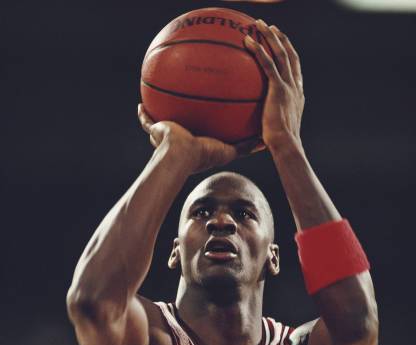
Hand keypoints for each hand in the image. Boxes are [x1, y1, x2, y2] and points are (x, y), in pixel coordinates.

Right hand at [138, 105, 262, 173]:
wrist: (181, 157)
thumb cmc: (203, 155)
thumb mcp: (228, 151)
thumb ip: (244, 146)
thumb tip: (264, 142)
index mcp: (196, 143)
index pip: (200, 129)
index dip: (203, 122)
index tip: (207, 113)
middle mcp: (180, 138)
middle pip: (180, 122)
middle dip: (180, 113)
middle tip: (184, 100)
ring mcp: (166, 135)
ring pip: (161, 119)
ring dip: (160, 109)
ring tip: (159, 96)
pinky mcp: (156, 131)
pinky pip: (146, 121)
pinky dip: (143, 115)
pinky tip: (140, 104)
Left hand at [245, 21, 304, 151]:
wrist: (287, 145)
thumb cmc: (281, 145)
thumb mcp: (277, 131)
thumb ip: (270, 123)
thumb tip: (257, 134)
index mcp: (297, 95)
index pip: (295, 69)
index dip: (289, 54)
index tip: (282, 45)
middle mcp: (295, 87)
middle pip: (290, 55)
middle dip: (281, 39)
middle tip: (271, 28)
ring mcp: (288, 86)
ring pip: (281, 54)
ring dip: (271, 36)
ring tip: (259, 25)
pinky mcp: (278, 89)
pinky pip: (267, 64)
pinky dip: (259, 50)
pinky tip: (248, 41)